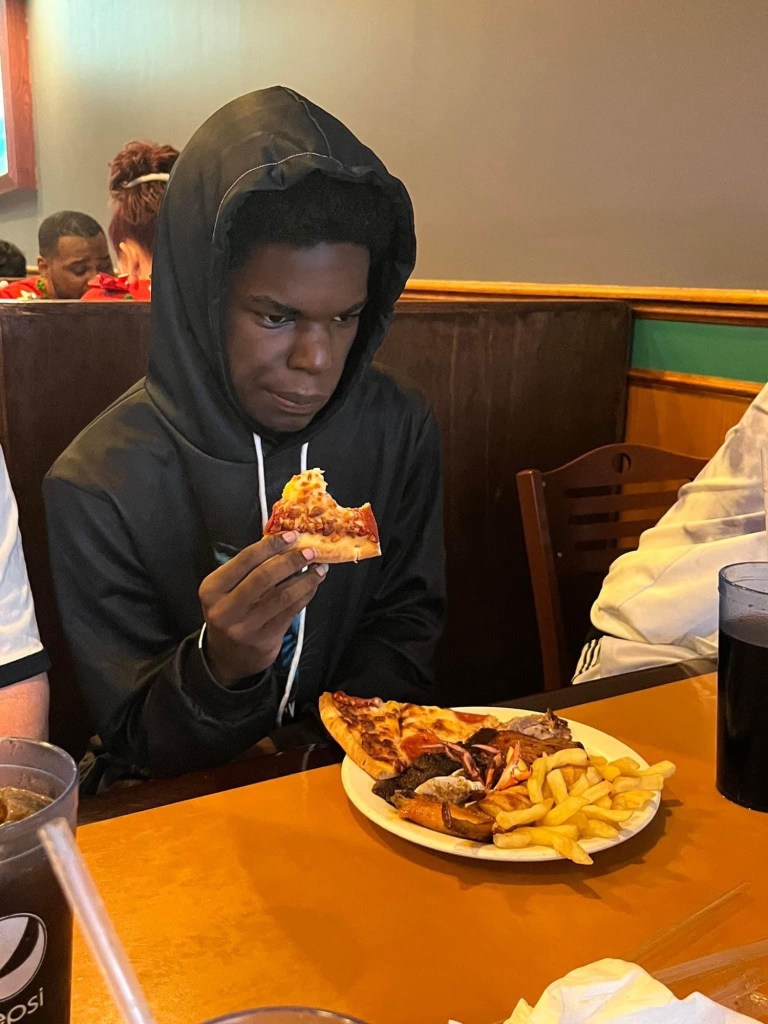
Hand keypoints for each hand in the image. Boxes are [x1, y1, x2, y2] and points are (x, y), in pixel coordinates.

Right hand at [198, 532, 326, 684]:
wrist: (229, 656)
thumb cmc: (231, 612)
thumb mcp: (227, 589)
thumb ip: (248, 568)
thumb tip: (285, 540)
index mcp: (212, 589)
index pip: (245, 560)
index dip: (271, 545)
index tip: (292, 535)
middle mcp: (225, 609)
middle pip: (264, 577)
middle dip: (291, 560)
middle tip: (310, 551)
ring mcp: (245, 626)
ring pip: (282, 595)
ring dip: (305, 578)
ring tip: (319, 567)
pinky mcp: (265, 639)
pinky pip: (291, 611)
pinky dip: (306, 594)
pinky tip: (314, 584)